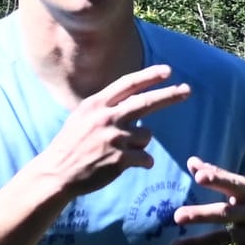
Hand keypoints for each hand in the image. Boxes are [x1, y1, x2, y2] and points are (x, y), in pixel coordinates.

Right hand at [32, 65, 190, 199]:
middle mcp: (107, 117)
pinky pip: (146, 157)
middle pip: (146, 103)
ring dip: (140, 143)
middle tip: (187, 90)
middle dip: (170, 95)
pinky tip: (128, 164)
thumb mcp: (82, 116)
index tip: (167, 71)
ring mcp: (114, 138)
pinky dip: (143, 162)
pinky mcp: (120, 159)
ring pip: (146, 135)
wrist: (57, 173)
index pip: (128, 84)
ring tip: (119, 151)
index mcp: (97, 104)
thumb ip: (106, 107)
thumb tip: (130, 101)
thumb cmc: (71, 145)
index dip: (149, 76)